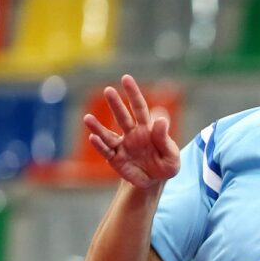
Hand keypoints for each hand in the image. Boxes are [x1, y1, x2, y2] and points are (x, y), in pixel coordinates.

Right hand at [84, 75, 179, 189]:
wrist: (155, 182)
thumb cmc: (166, 165)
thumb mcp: (171, 156)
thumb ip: (165, 139)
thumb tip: (162, 120)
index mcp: (147, 129)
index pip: (139, 108)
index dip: (133, 94)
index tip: (126, 78)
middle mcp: (131, 134)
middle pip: (122, 117)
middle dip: (116, 104)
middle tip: (109, 91)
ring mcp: (122, 146)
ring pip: (108, 134)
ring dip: (98, 127)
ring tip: (87, 119)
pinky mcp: (115, 160)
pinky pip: (106, 151)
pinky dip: (99, 145)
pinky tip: (93, 138)